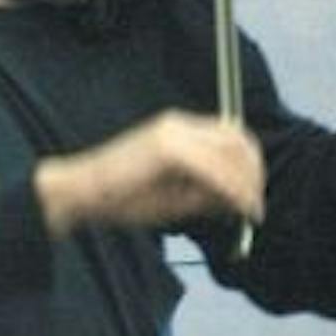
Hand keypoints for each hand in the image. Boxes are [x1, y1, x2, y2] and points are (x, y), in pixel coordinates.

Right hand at [33, 110, 264, 237]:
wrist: (80, 193)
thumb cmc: (120, 199)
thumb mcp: (174, 197)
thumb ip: (206, 192)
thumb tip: (241, 198)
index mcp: (179, 129)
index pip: (230, 137)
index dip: (250, 165)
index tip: (254, 197)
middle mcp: (179, 123)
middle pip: (237, 141)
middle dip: (253, 175)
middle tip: (255, 208)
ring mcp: (173, 132)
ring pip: (229, 153)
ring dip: (244, 184)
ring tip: (248, 211)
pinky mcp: (167, 147)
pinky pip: (212, 168)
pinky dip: (230, 189)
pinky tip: (236, 207)